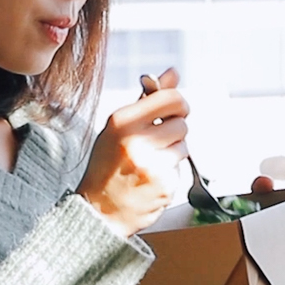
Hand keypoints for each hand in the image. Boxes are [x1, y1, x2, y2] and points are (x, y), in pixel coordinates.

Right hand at [77, 68, 188, 236]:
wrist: (100, 211)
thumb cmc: (107, 167)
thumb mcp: (117, 128)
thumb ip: (147, 99)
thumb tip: (172, 73)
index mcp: (122, 121)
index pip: (170, 97)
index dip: (178, 102)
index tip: (174, 109)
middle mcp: (136, 141)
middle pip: (182, 121)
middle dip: (175, 128)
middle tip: (159, 139)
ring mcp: (152, 164)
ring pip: (184, 144)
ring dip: (174, 151)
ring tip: (151, 161)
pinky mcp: (165, 185)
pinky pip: (181, 167)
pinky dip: (171, 171)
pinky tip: (152, 177)